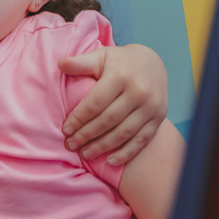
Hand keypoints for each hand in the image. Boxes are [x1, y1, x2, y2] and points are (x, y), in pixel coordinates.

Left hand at [58, 43, 168, 165]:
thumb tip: (59, 63)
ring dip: (103, 146)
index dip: (79, 118)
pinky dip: (126, 153)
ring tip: (85, 154)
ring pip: (124, 132)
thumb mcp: (100, 57)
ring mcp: (151, 106)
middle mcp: (139, 92)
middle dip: (87, 135)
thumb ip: (80, 63)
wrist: (153, 63)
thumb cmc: (119, 62)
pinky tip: (110, 161)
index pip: (95, 103)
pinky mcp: (159, 117)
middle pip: (108, 120)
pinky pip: (142, 139)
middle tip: (71, 145)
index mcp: (120, 76)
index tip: (65, 130)